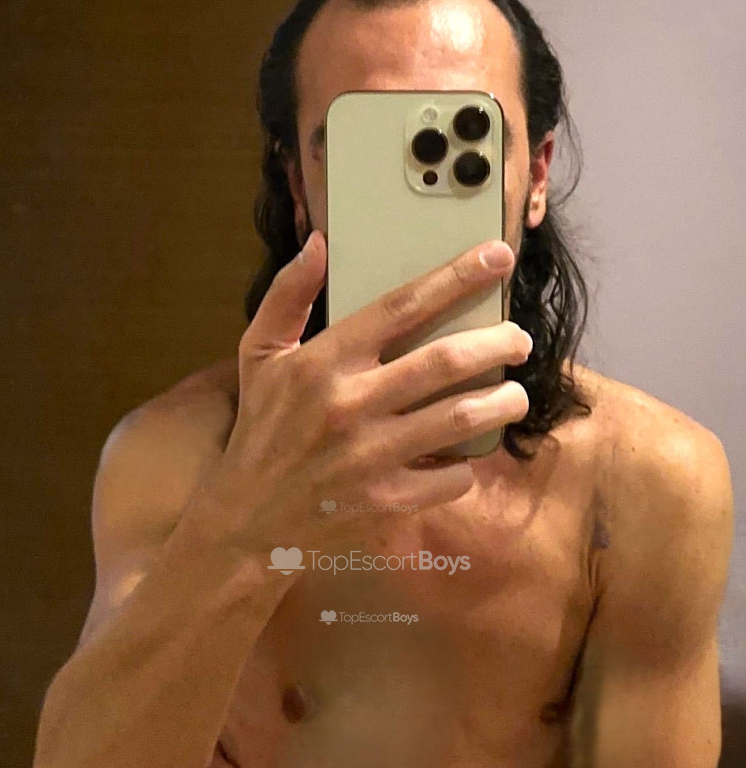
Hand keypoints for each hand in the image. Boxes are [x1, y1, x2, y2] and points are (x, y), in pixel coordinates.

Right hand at [205, 231, 531, 556]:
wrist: (248, 522)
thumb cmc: (261, 433)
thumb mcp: (258, 358)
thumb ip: (286, 297)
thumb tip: (319, 245)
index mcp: (322, 362)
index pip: (401, 307)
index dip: (456, 277)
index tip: (497, 256)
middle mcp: (349, 405)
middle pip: (446, 360)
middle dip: (498, 342)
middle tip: (519, 339)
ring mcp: (370, 457)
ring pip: (461, 418)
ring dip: (503, 402)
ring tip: (516, 395)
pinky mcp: (386, 502)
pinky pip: (451, 477)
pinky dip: (468, 465)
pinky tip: (468, 455)